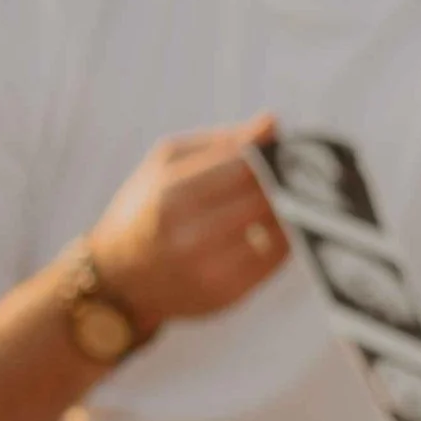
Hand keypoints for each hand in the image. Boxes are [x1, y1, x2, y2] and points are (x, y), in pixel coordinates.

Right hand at [85, 117, 289, 335]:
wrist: (117, 280)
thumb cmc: (146, 209)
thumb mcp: (166, 164)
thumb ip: (221, 142)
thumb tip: (273, 124)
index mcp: (170, 196)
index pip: (244, 166)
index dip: (273, 154)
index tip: (290, 148)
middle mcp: (189, 237)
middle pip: (265, 198)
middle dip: (287, 181)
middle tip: (303, 171)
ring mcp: (209, 271)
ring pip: (278, 231)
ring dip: (291, 210)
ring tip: (291, 196)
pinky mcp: (226, 296)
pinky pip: (275, 260)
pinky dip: (282, 239)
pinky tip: (276, 227)